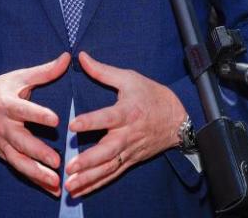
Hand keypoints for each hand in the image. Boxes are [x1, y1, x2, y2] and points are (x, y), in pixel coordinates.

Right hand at [0, 53, 70, 195]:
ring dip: (36, 173)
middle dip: (37, 152)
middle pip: (20, 141)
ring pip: (18, 160)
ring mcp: (2, 142)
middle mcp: (3, 126)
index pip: (23, 110)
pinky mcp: (4, 153)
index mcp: (7, 104)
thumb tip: (67, 58)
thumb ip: (44, 71)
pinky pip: (19, 168)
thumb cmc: (0, 89)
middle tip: (56, 161)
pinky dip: (33, 179)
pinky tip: (50, 188)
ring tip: (54, 181)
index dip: (38, 114)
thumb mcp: (19, 77)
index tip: (55, 120)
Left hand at [64, 51, 185, 197]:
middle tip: (70, 166)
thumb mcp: (129, 78)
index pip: (107, 117)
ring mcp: (129, 150)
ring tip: (70, 185)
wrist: (177, 118)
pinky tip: (80, 191)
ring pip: (108, 167)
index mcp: (128, 112)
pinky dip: (97, 184)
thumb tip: (81, 57)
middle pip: (108, 150)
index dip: (91, 121)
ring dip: (89, 178)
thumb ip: (103, 71)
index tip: (73, 125)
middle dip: (88, 160)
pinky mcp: (130, 160)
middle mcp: (128, 134)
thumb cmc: (151, 95)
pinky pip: (112, 174)